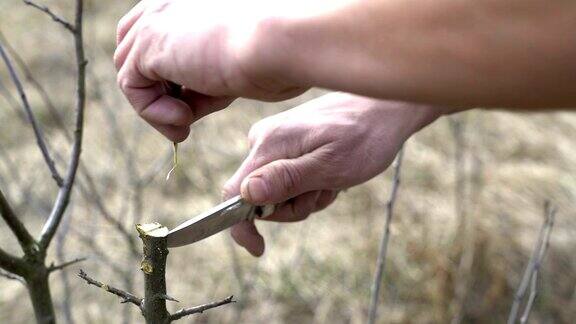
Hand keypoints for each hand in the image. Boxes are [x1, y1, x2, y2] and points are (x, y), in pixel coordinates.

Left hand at [114, 0, 306, 141]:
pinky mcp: (148, 45)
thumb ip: (201, 81)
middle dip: (155, 91)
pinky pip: (131, 87)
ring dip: (156, 108)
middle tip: (183, 118)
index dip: (165, 76)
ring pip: (131, 73)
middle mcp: (166, 5)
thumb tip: (184, 108)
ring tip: (186, 123)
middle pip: (133, 52)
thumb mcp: (229, 70)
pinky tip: (185, 119)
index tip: (190, 104)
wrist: (279, 45)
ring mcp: (155, 22)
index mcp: (186, 5)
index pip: (154, 36)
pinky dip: (153, 112)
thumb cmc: (272, 56)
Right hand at [223, 92, 442, 255]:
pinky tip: (331, 174)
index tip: (260, 248)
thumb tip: (247, 193)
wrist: (384, 109)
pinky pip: (287, 178)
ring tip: (333, 180)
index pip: (234, 192)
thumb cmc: (365, 137)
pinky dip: (309, 185)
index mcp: (269, 144)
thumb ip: (287, 179)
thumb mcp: (331, 166)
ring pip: (276, 191)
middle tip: (325, 192)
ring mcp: (274, 140)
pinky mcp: (286, 142)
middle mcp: (263, 139)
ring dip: (305, 196)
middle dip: (290, 206)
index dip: (240, 225)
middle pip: (258, 197)